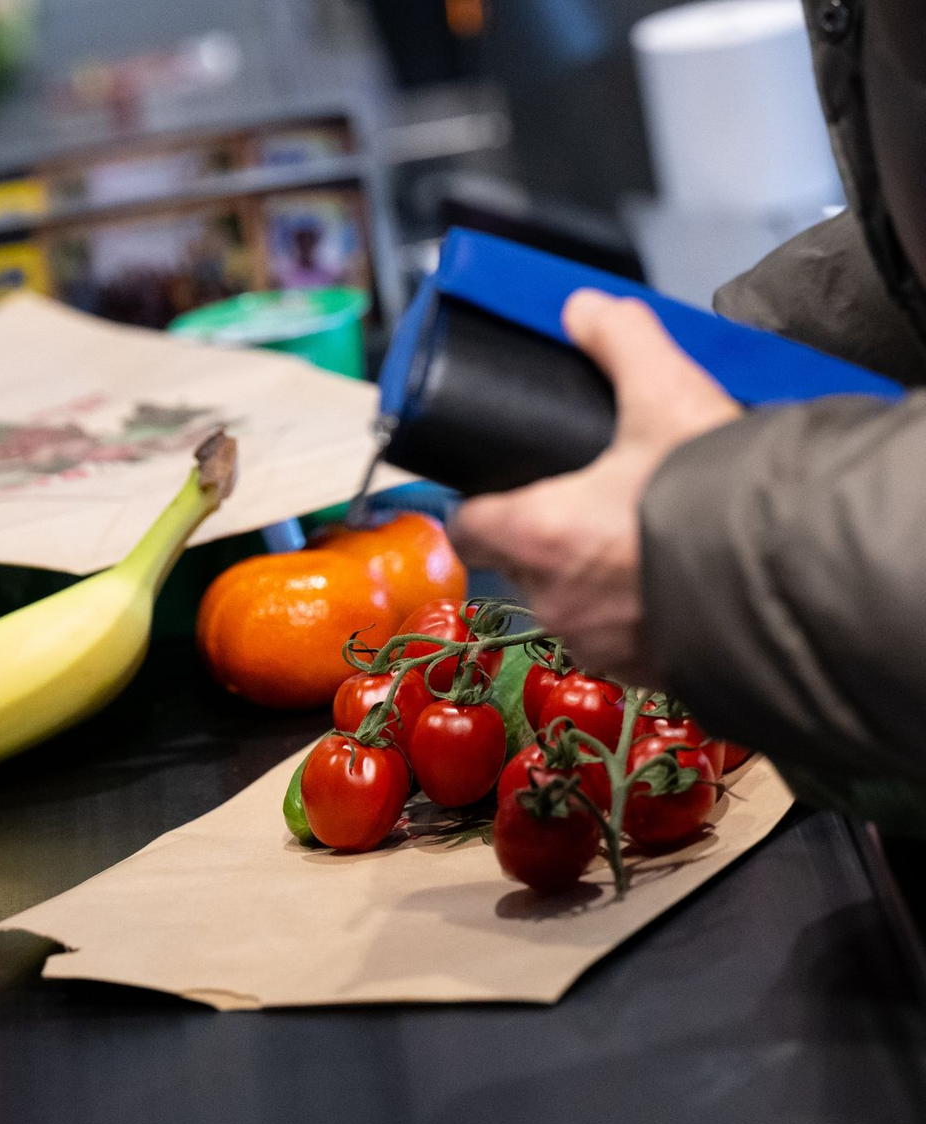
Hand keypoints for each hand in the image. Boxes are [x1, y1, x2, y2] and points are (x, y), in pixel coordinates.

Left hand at [449, 289, 740, 683]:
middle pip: (519, 562)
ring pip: (568, 603)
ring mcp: (596, 642)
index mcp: (538, 534)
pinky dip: (630, 612)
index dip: (479, 503)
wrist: (797, 580)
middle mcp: (555, 597)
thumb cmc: (718, 497)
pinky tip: (667, 580)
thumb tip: (586, 310)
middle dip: (544, 535)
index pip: (468, 524)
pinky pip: (615, 640)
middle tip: (588, 502)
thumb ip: (619, 342)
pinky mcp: (639, 671)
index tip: (498, 488)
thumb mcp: (667, 395)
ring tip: (634, 538)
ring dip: (589, 575)